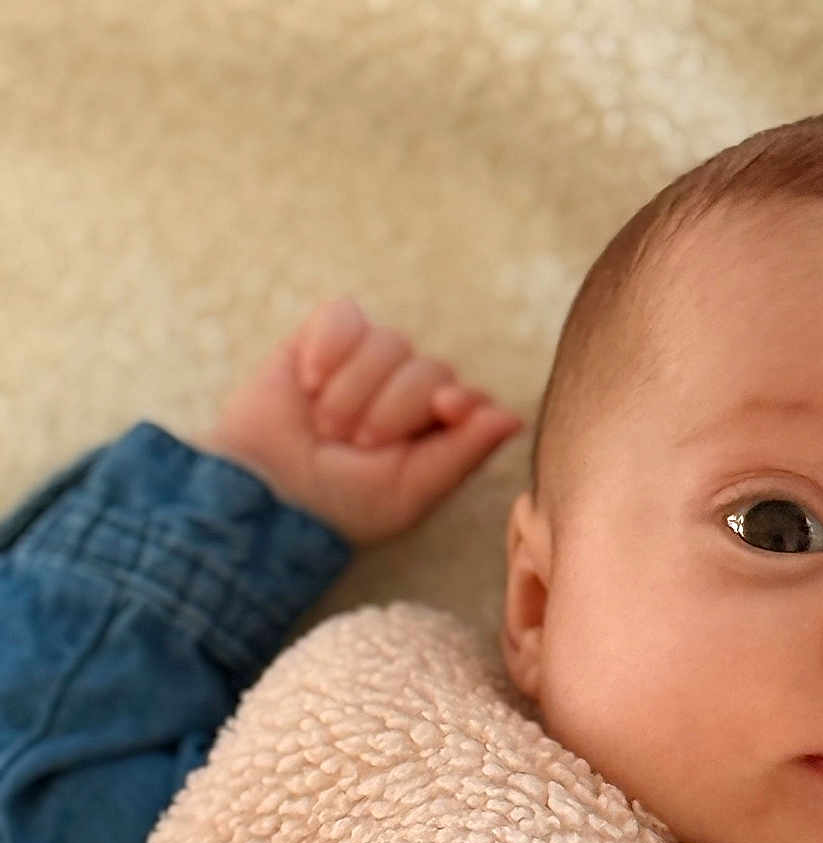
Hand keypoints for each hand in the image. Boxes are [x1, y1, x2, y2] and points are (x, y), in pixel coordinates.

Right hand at [198, 296, 526, 545]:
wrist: (269, 493)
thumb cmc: (343, 505)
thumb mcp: (409, 492)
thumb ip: (462, 454)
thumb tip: (513, 416)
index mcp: (436, 431)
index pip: (465, 397)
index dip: (456, 399)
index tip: (445, 410)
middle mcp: (408, 391)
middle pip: (428, 369)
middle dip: (391, 410)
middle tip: (354, 446)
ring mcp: (368, 362)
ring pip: (388, 344)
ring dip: (354, 391)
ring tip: (326, 427)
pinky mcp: (324, 336)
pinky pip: (345, 317)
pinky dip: (328, 348)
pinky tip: (309, 383)